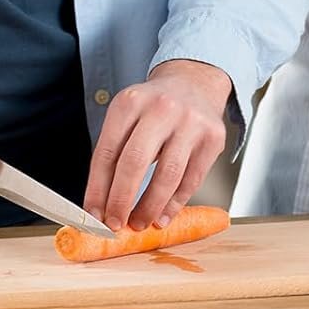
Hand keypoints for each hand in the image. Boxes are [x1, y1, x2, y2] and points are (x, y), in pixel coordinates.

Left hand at [83, 59, 230, 231]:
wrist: (194, 83)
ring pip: (167, 175)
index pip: (107, 153)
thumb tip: (100, 206)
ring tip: (140, 223)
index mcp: (130, 102)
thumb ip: (115, 155)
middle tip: (115, 224)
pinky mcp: (213, 138)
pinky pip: (191, 179)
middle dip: (121, 200)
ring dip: (150, 207)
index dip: (98, 189)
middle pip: (134, 162)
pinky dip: (175, 203)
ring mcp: (191, 121)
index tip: (94, 215)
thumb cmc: (153, 109)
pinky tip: (163, 215)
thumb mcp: (128, 117)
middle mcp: (161, 107)